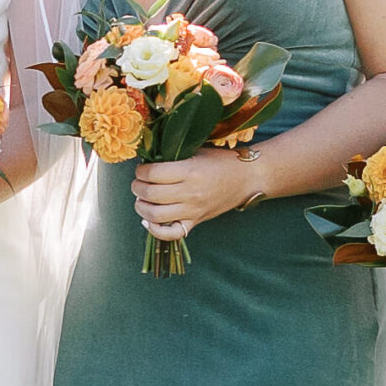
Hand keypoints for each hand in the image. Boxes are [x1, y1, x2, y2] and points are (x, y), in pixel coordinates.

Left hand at [131, 147, 265, 243]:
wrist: (248, 178)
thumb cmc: (222, 161)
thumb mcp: (198, 151)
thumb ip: (174, 157)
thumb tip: (147, 160)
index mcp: (190, 171)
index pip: (153, 174)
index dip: (141, 171)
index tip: (141, 168)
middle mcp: (190, 193)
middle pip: (151, 194)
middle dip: (137, 187)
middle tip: (138, 182)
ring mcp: (193, 210)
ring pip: (156, 216)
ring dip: (141, 207)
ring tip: (141, 199)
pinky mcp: (196, 221)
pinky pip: (171, 234)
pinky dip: (155, 230)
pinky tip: (148, 221)